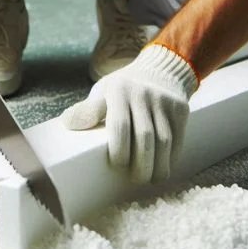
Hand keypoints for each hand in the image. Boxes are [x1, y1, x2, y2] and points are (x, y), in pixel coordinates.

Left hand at [61, 44, 198, 183]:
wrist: (160, 69)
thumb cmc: (123, 88)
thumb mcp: (103, 91)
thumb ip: (88, 109)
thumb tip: (67, 124)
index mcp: (119, 89)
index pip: (120, 125)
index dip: (119, 150)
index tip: (117, 165)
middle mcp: (143, 94)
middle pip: (145, 137)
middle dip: (141, 164)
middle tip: (135, 180)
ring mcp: (163, 101)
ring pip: (164, 141)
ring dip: (158, 165)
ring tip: (150, 180)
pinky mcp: (179, 109)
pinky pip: (177, 138)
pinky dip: (171, 157)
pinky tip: (163, 168)